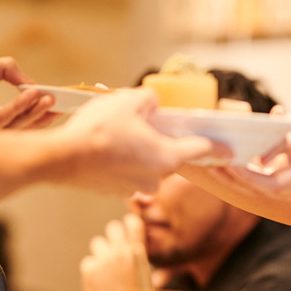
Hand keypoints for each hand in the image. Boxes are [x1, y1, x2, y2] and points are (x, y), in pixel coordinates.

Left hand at [0, 56, 55, 128]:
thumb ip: (7, 70)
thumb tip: (31, 82)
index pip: (12, 115)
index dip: (33, 109)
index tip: (52, 100)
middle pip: (17, 125)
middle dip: (40, 115)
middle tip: (59, 103)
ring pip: (13, 127)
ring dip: (33, 111)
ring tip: (49, 97)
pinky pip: (2, 123)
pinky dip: (18, 108)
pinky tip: (30, 95)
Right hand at [55, 89, 220, 195]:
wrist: (59, 159)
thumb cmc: (98, 130)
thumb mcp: (130, 100)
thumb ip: (151, 100)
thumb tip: (154, 104)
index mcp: (166, 157)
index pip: (200, 150)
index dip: (216, 146)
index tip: (231, 150)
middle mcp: (155, 178)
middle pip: (169, 155)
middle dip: (161, 139)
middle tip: (146, 122)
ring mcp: (133, 188)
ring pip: (145, 163)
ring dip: (138, 149)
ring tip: (118, 131)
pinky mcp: (114, 191)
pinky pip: (126, 171)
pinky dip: (120, 159)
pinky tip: (105, 145)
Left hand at [81, 214, 157, 290]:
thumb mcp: (148, 277)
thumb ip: (141, 258)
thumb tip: (135, 245)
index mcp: (138, 252)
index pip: (133, 221)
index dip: (130, 223)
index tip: (129, 229)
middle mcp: (120, 252)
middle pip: (112, 227)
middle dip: (114, 236)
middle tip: (116, 248)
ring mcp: (103, 260)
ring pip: (98, 242)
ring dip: (102, 252)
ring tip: (107, 267)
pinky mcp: (89, 270)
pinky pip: (88, 261)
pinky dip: (92, 269)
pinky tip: (99, 280)